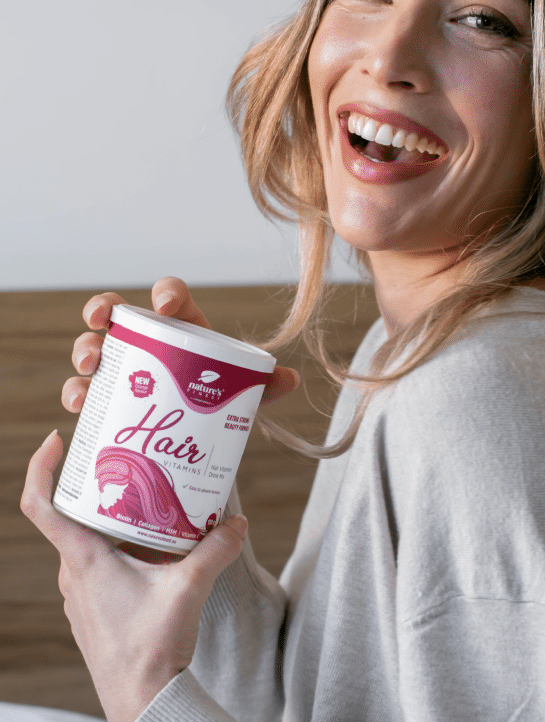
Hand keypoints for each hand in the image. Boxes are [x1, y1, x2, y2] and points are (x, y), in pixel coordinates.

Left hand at [21, 431, 247, 721]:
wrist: (144, 704)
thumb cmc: (152, 648)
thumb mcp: (190, 589)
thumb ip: (215, 550)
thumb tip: (236, 523)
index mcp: (85, 560)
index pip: (41, 506)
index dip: (40, 469)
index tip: (57, 441)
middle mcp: (74, 575)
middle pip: (72, 517)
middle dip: (97, 486)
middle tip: (127, 461)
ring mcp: (81, 596)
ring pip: (88, 543)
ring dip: (112, 519)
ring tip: (149, 501)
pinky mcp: (95, 611)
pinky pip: (100, 568)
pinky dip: (121, 548)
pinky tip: (155, 550)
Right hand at [62, 275, 298, 414]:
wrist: (201, 428)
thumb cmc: (221, 393)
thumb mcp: (243, 388)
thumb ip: (264, 383)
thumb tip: (291, 378)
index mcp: (183, 324)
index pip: (170, 294)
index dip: (165, 293)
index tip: (165, 305)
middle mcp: (147, 338)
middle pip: (118, 311)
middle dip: (102, 309)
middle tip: (101, 322)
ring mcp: (124, 365)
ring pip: (94, 345)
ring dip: (85, 349)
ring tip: (90, 364)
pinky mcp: (110, 395)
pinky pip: (84, 388)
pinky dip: (77, 393)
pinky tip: (80, 403)